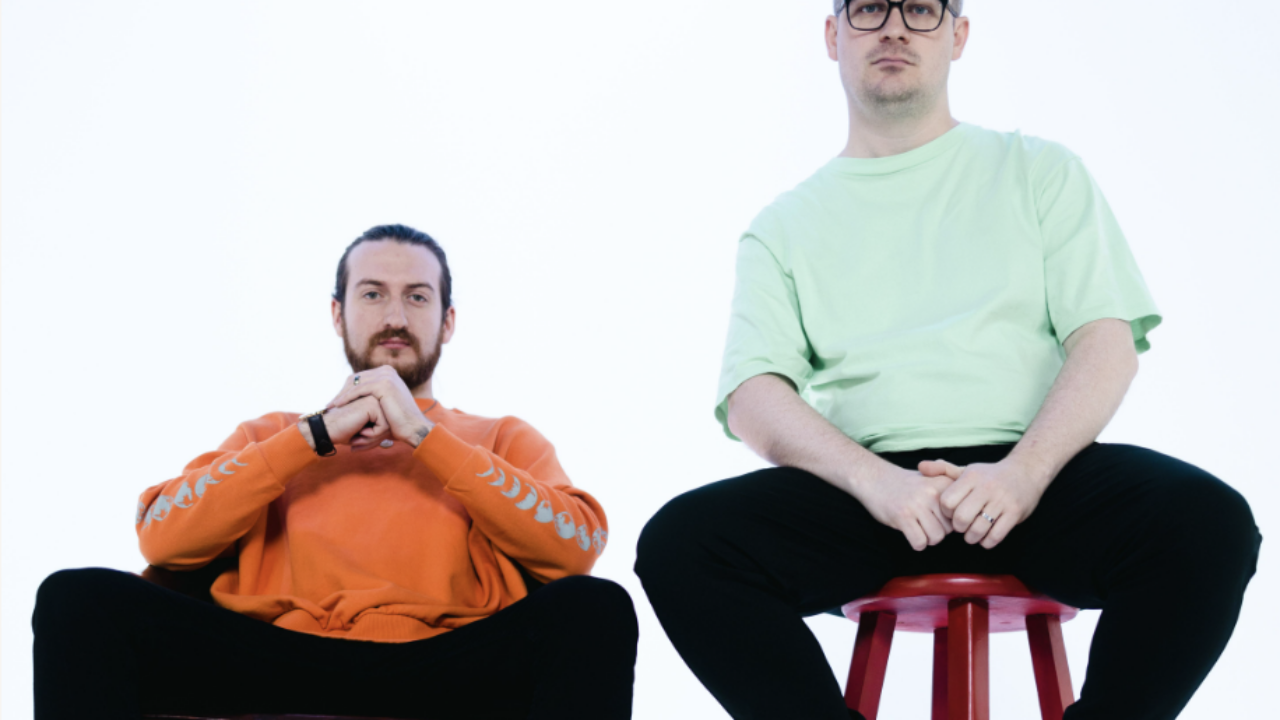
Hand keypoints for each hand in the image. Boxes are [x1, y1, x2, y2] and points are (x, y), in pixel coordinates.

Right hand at [297, 396, 388, 451]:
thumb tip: (392, 439)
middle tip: (359, 443)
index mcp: (373, 402)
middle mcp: (374, 398)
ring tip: (358, 439)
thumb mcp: (364, 432)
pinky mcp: (372, 404)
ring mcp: (374, 399)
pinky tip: (360, 432)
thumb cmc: (342, 432)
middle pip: (390, 425)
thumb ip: (377, 431)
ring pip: (389, 426)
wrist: (325, 430)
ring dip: (374, 438)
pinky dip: (373, 435)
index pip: (387, 424)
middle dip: (376, 439)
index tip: (361, 442)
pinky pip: (384, 426)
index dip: (376, 438)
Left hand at [325, 366, 433, 447]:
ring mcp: (386, 375)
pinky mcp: (383, 384)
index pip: (360, 377)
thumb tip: (358, 394)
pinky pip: (359, 390)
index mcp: (387, 372)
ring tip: (331, 406)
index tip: (336, 401)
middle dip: (342, 391)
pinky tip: (337, 405)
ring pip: (355, 383)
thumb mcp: (385, 402)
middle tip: (330, 404)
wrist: (412, 427)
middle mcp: (387, 370)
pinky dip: (346, 397)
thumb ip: (374, 395)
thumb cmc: (399, 420)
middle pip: (356, 378)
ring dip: (341, 395)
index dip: (346, 389)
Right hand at [851, 465, 955, 551]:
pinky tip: (910, 534)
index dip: (952, 521)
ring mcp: (917, 505)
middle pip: (950, 529)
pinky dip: (916, 544)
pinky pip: (919, 542)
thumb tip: (968, 514)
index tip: (941, 518)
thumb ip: (949, 491)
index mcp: (942, 484)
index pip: (960, 513)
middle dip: (939, 531)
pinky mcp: (902, 516)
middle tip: (926, 524)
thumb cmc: (904, 483)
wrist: (874, 478)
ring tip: (919, 529)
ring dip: (928, 539)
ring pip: (936, 538)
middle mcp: (932, 493)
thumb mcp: (930, 478)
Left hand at [919, 458, 1049, 548]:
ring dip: (971, 537)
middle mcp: (986, 488)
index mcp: (971, 477)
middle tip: (961, 527)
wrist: (1025, 472)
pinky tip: (985, 538)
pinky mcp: (1015, 513)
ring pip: (978, 529)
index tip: (951, 514)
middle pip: (961, 518)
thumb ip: (943, 470)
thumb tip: (920, 467)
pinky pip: (996, 536)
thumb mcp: (967, 470)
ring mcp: (1002, 501)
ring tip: (971, 534)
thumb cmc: (990, 475)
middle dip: (958, 528)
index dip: (946, 512)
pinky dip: (987, 542)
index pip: (947, 501)